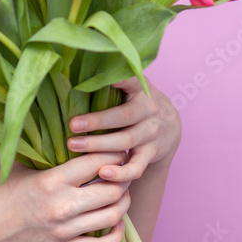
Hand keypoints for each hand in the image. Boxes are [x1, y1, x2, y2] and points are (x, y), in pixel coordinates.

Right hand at [0, 151, 132, 241]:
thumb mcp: (20, 166)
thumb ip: (47, 154)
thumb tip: (71, 136)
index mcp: (51, 181)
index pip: (96, 162)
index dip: (112, 152)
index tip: (116, 147)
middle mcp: (62, 206)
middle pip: (112, 189)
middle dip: (122, 177)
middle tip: (121, 168)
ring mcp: (65, 230)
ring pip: (112, 216)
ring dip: (122, 202)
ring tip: (120, 191)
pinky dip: (115, 234)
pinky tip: (114, 222)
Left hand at [66, 76, 181, 183]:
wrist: (169, 125)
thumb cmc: (136, 101)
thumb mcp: (131, 86)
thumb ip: (111, 79)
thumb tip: (71, 68)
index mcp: (140, 88)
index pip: (132, 80)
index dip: (121, 79)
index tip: (107, 79)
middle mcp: (148, 110)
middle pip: (123, 116)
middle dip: (97, 121)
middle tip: (71, 125)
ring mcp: (151, 133)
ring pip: (126, 141)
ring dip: (99, 146)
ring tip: (73, 147)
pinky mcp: (151, 154)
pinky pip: (137, 167)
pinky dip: (121, 173)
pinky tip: (102, 173)